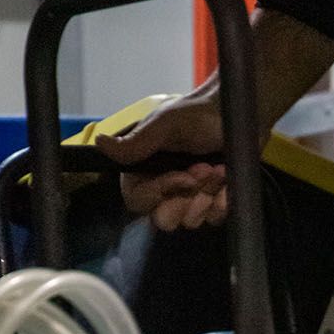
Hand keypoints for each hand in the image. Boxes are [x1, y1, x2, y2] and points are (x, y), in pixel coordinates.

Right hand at [95, 96, 228, 231]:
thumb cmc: (196, 114)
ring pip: (190, 221)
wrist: (234, 113)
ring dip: (207, 194)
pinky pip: (213, 218)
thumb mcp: (164, 125)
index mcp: (144, 171)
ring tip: (219, 168)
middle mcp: (164, 189)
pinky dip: (223, 200)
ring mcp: (189, 198)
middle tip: (205, 170)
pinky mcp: (212, 202)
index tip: (184, 176)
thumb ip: (135, 143)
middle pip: (163, 219)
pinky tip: (228, 179)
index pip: (138, 201)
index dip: (160, 193)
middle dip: (186, 198)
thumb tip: (99, 142)